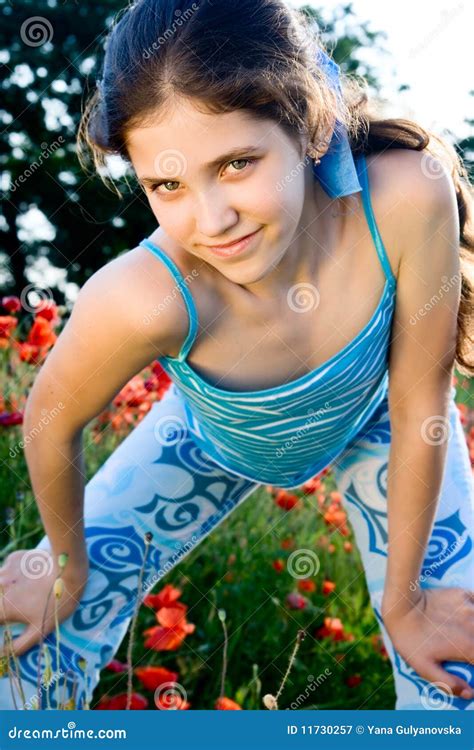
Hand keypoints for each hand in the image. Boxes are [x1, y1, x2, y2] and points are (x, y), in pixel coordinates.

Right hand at [0, 549, 88, 657]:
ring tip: (25, 593)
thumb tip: (1, 655)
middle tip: (17, 607)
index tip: (7, 622)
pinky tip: (28, 577)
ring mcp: (4, 570)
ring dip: (4, 590)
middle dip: (3, 606)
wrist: (69, 568)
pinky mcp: (14, 558)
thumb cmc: (55, 603)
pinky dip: (12, 575)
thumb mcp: (40, 630)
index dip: (1, 622)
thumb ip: (17, 646)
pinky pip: (7, 569)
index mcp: (1, 608)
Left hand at [382, 586, 473, 700]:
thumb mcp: (424, 667)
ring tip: (464, 634)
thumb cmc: (411, 639)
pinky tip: (466, 616)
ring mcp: (471, 609)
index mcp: (469, 648)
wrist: (402, 604)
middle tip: (465, 649)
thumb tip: (469, 693)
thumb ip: (448, 684)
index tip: (469, 664)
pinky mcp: (463, 594)